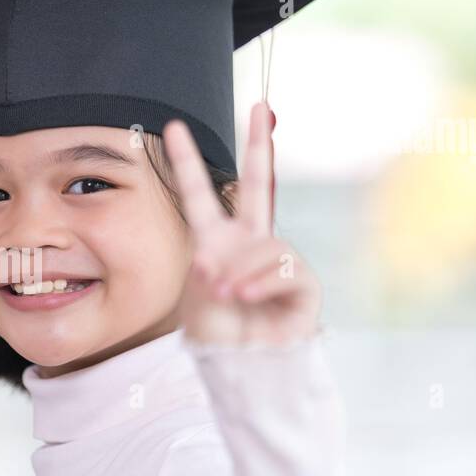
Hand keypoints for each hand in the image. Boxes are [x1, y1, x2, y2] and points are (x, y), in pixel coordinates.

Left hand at [163, 102, 321, 347]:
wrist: (243, 369)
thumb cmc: (218, 336)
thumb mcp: (199, 299)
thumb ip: (209, 269)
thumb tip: (217, 256)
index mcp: (216, 242)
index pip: (200, 195)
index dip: (187, 162)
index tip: (173, 127)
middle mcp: (249, 243)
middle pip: (257, 185)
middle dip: (259, 146)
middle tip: (261, 106)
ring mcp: (277, 260)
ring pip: (264, 244)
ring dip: (240, 268)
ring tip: (224, 293)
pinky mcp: (303, 284)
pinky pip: (283, 268)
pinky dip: (259, 282)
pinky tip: (245, 297)